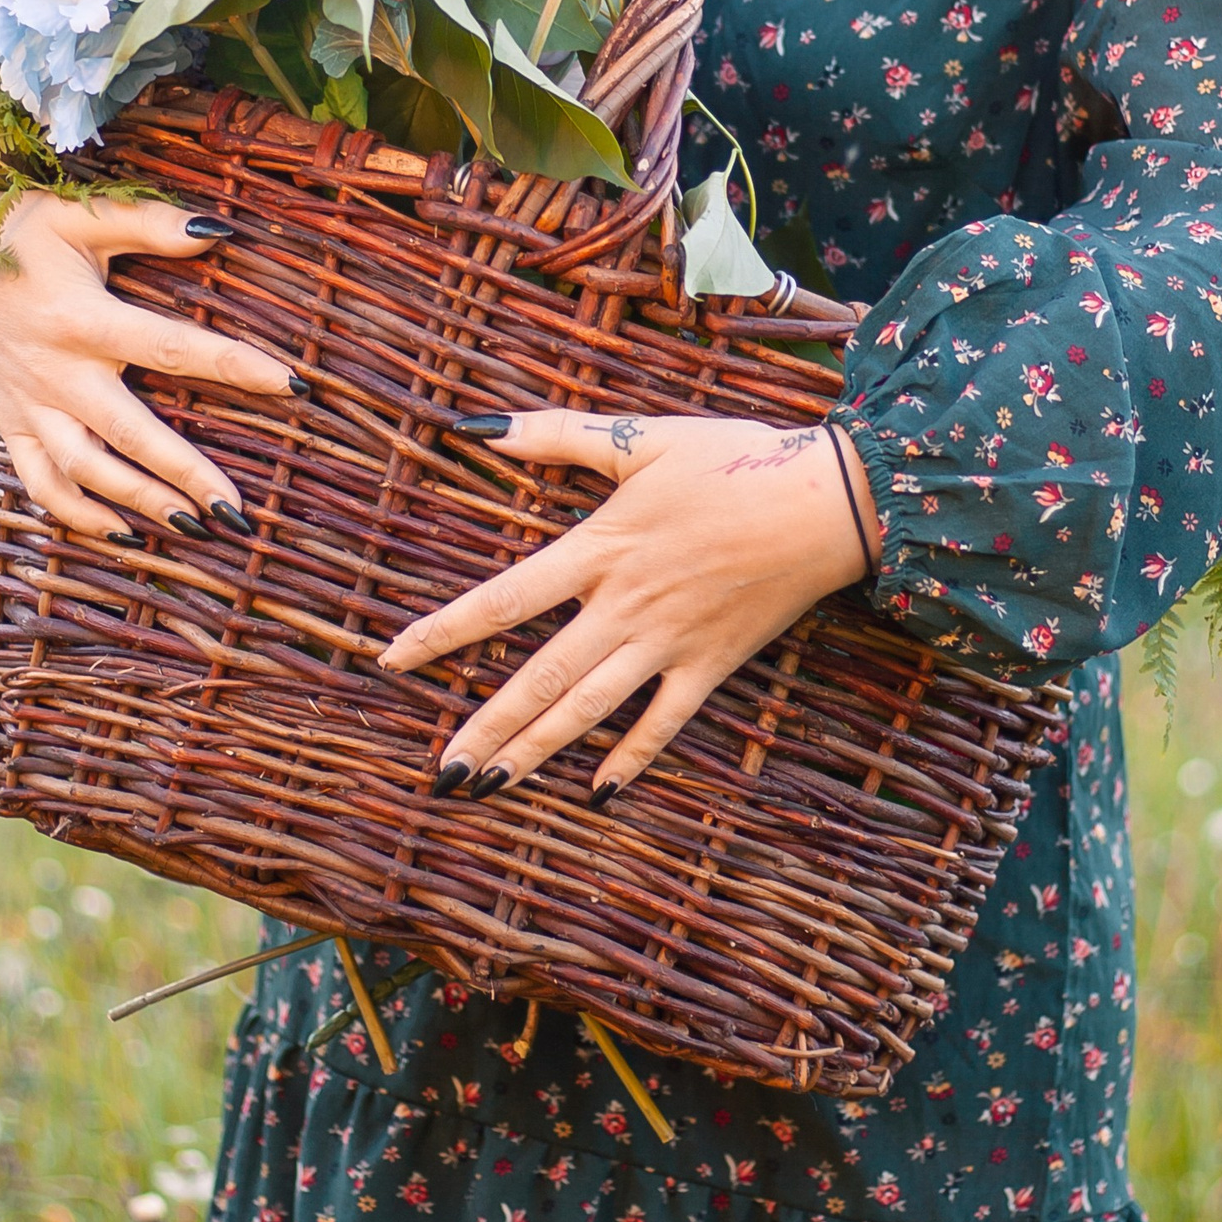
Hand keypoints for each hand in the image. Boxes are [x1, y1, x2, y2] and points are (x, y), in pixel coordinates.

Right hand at [0, 176, 300, 542]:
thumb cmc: (21, 230)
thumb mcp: (82, 214)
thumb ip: (150, 223)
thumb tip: (219, 231)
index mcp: (83, 317)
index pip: (172, 346)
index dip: (234, 366)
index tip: (293, 384)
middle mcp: (57, 370)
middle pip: (128, 432)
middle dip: (184, 474)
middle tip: (236, 510)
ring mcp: (30, 403)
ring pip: (85, 468)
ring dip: (137, 501)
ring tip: (193, 527)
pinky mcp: (10, 423)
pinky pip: (40, 481)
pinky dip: (76, 513)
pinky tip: (124, 533)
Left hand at [378, 410, 880, 799]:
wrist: (829, 499)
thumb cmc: (734, 458)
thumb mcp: (639, 438)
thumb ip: (555, 435)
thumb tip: (475, 426)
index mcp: (600, 548)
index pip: (504, 598)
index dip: (444, 631)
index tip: (393, 660)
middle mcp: (625, 605)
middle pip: (540, 676)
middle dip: (487, 727)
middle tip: (441, 771)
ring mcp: (669, 641)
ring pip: (589, 709)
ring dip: (536, 752)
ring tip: (488, 788)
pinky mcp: (712, 664)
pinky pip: (664, 723)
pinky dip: (630, 759)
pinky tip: (597, 795)